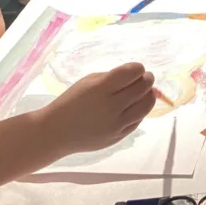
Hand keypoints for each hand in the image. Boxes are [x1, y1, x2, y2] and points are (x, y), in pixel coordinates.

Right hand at [40, 63, 156, 154]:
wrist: (56, 132)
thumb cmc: (71, 101)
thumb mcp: (88, 82)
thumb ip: (112, 77)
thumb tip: (137, 75)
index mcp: (101, 88)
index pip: (132, 73)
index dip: (138, 68)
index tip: (137, 69)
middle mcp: (111, 106)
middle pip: (142, 88)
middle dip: (147, 79)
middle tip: (146, 77)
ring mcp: (116, 124)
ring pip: (146, 105)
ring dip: (149, 95)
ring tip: (146, 91)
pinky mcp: (119, 136)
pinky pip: (138, 120)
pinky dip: (140, 110)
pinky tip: (135, 105)